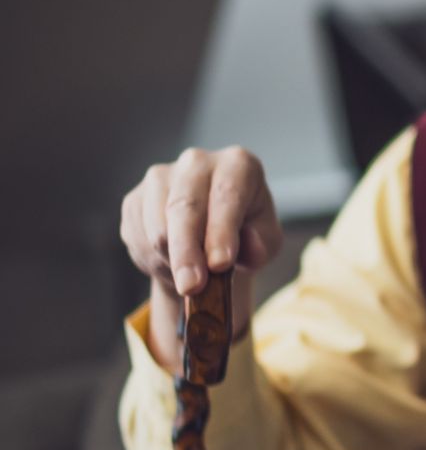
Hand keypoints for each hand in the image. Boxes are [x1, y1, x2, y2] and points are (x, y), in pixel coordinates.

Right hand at [120, 147, 281, 367]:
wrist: (212, 232)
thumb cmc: (247, 232)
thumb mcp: (266, 241)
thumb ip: (262, 246)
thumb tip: (250, 248)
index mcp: (237, 165)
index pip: (226, 196)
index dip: (221, 232)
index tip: (220, 264)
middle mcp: (196, 162)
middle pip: (183, 209)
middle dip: (187, 253)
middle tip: (192, 287)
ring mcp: (160, 177)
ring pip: (156, 228)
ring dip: (173, 262)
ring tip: (193, 277)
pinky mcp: (134, 199)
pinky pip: (137, 238)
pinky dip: (155, 262)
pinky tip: (173, 264)